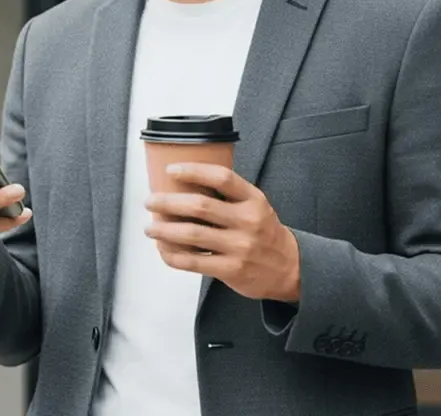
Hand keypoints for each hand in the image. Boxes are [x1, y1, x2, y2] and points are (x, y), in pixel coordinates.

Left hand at [144, 163, 300, 302]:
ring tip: (150, 228)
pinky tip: (164, 251)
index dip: (194, 171)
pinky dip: (174, 256)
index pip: (222, 177)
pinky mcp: (232, 269)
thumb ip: (228, 195)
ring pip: (192, 234)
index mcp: (253, 199)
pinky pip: (195, 261)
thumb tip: (183, 184)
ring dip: (165, 230)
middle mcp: (248, 221)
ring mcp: (240, 246)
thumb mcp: (256, 206)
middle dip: (168, 202)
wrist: (289, 269)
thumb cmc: (264, 232)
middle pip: (200, 206)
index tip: (171, 170)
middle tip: (151, 202)